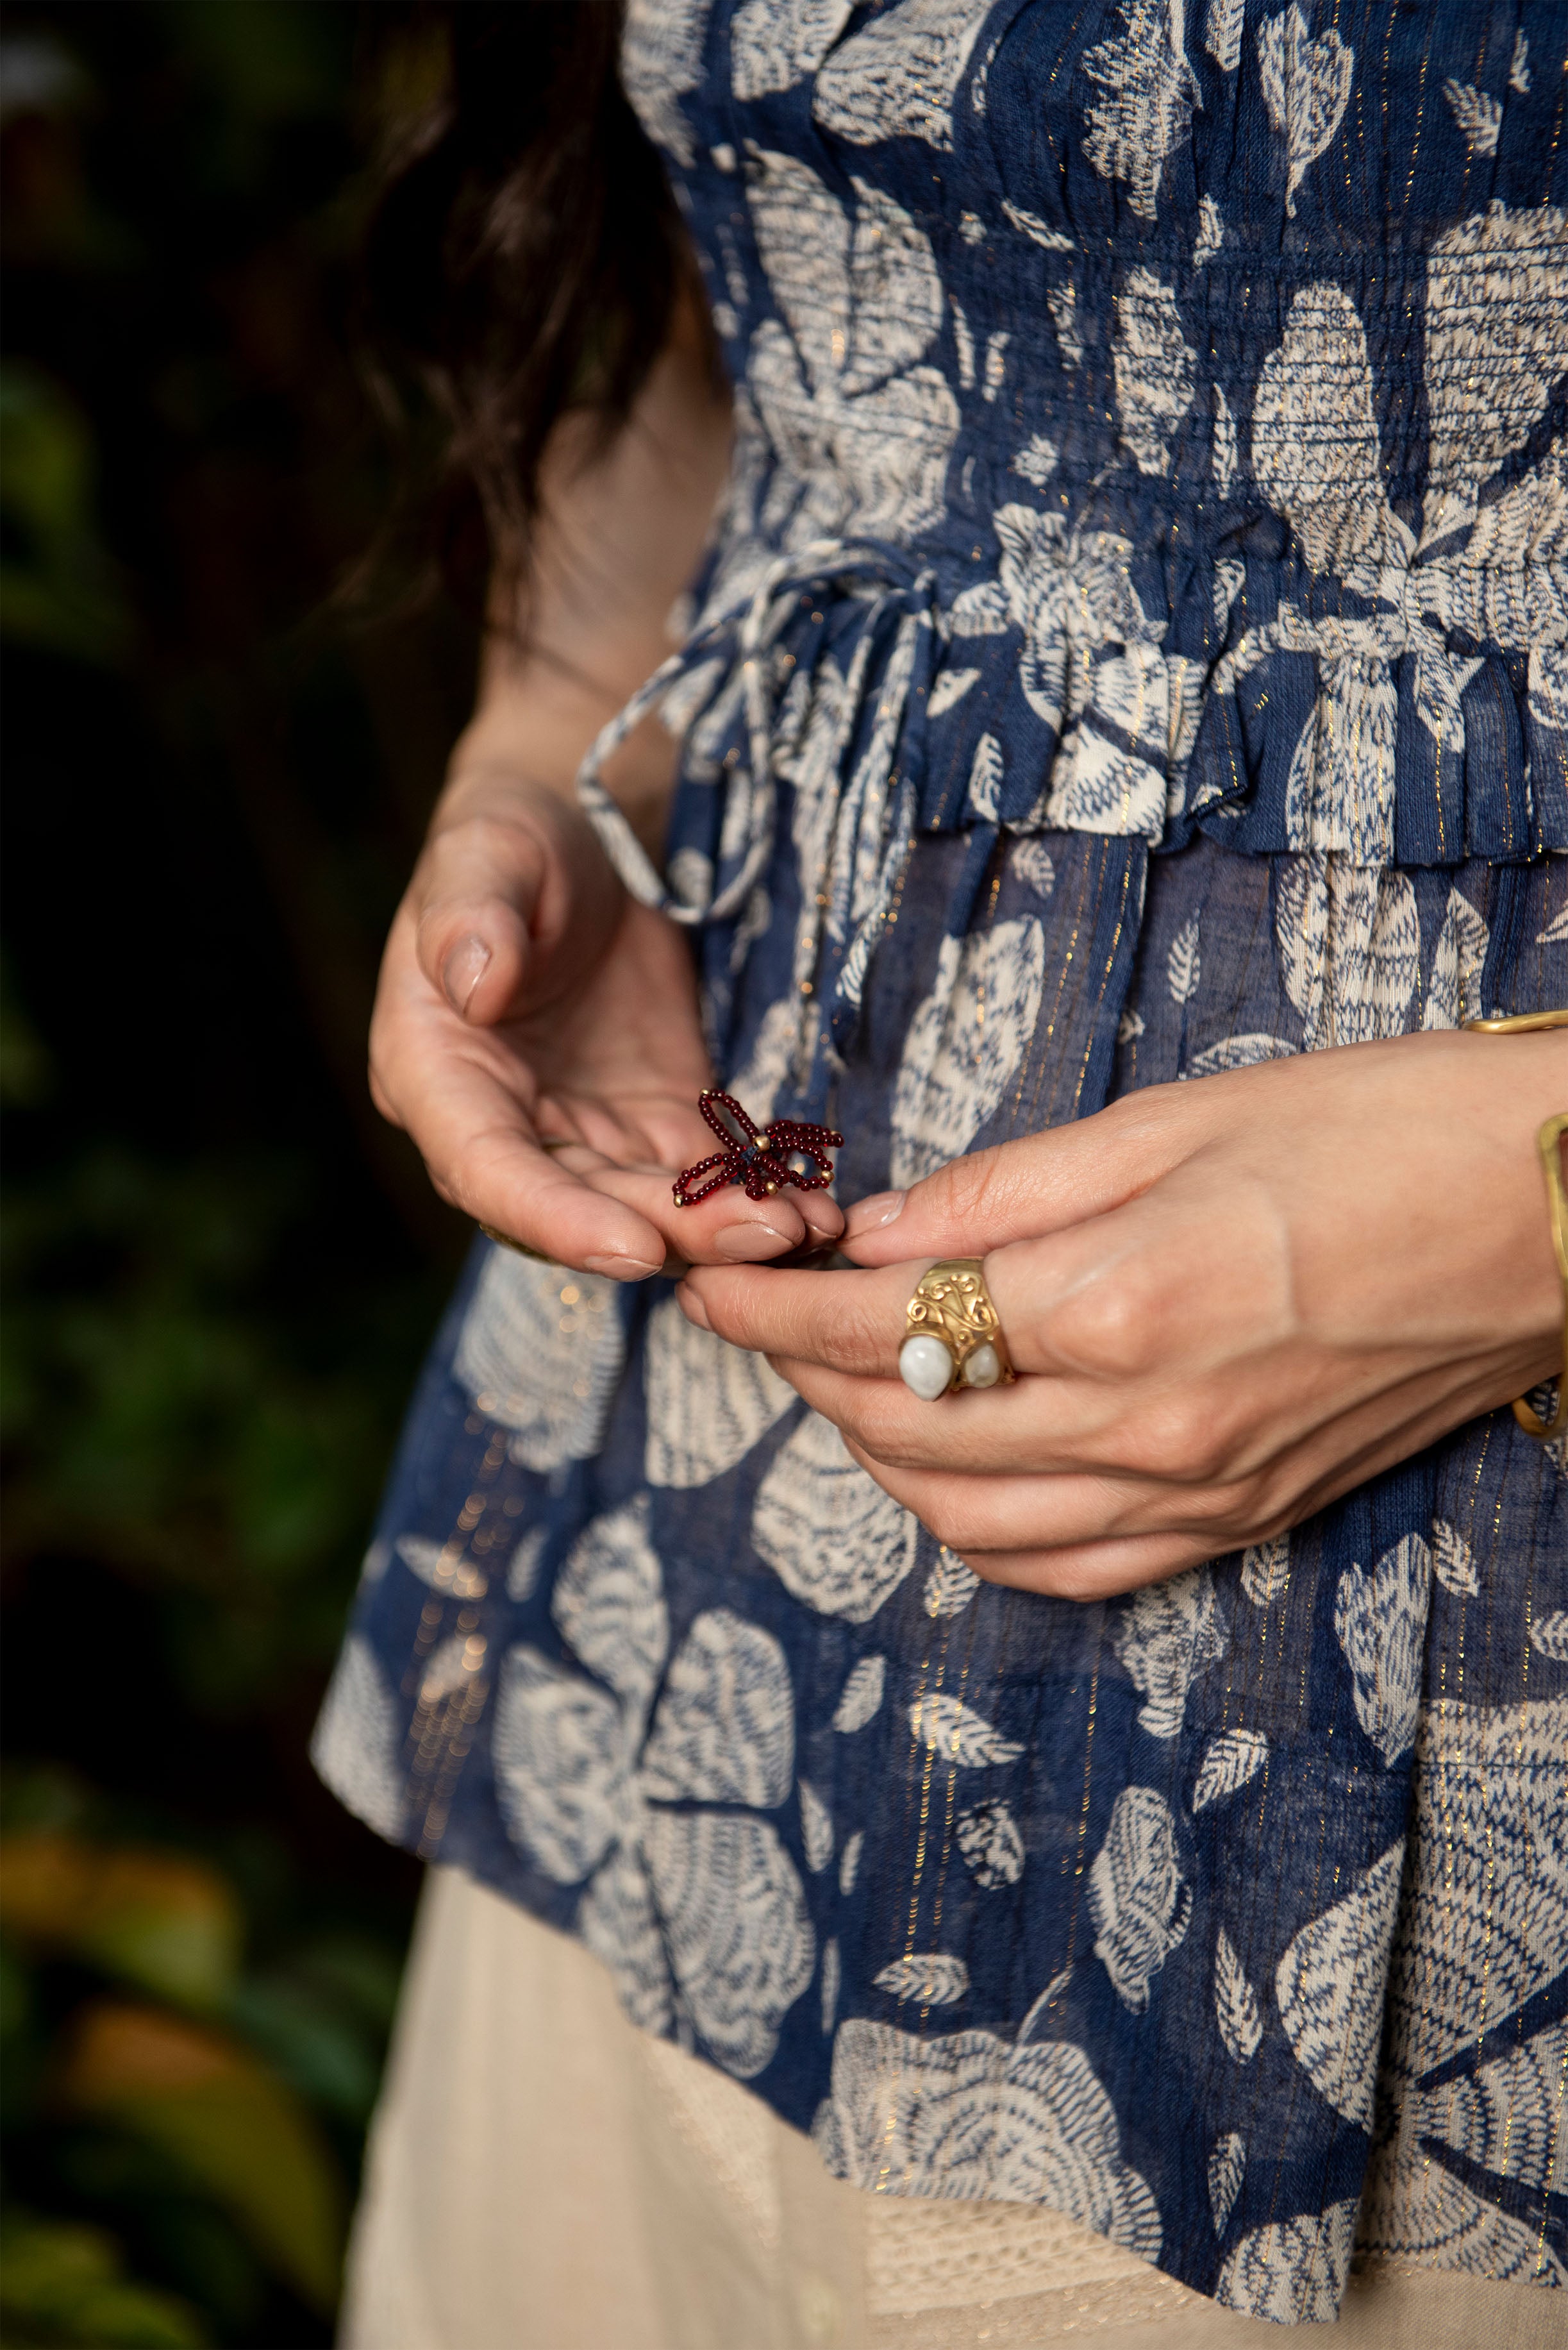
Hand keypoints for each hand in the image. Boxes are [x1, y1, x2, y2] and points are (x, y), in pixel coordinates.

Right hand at [369, 776, 843, 1275]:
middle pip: (581, 1205)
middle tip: (764, 1235)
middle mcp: (504, 1125)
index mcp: (435, 1074)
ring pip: (647, 1207)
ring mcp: (583, 1133)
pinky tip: (813, 1209)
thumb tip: (474, 985)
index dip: (555, 1218)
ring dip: (723, 1228)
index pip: (487, 1170)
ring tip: (806, 1229)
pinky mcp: (653, 1124)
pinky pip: (701, 1178)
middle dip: (671, 1230)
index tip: (633, 1246)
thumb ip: (469, 915)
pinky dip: (753, 1195)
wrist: (585, 836)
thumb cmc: (516, 838)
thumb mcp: (485, 850)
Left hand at [678, 1033, 1564, 1596]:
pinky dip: (981, 1531)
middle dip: (805, 1373)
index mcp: (1116, 1304)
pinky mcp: (1242, 1519)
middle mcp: (1144, 1426)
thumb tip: (877, 1232)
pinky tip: (956, 1471)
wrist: (1556, 1213)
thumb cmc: (1382, 1130)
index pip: (880, 1329)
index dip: (772, 1307)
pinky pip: (1072, 1570)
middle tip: (764, 1314)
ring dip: (879, 1456)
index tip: (710, 1280)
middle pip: (904, 1429)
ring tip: (849, 1381)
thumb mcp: (1177, 1117)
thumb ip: (1006, 1190)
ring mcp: (1197, 1492)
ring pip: (969, 1522)